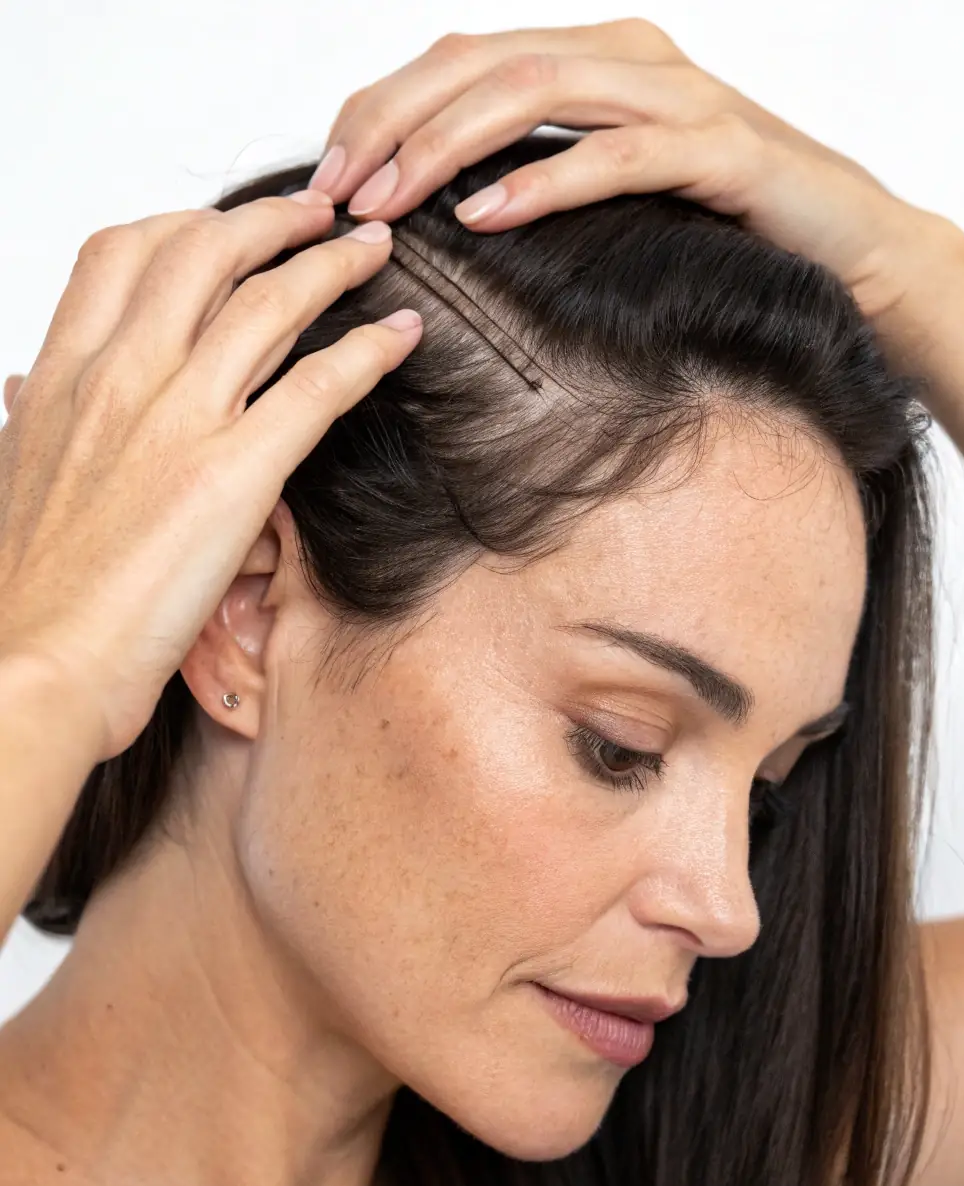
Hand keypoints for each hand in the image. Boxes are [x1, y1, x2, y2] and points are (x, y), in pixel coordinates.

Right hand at [0, 196, 421, 761]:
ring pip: (269, 303)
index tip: (231, 228)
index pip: (125, 255)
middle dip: (274, 221)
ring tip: (373, 253)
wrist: (34, 665)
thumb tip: (31, 390)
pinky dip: (370, 350)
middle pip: (205, 252)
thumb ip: (40, 420)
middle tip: (321, 219)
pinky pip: (318, 385)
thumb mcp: (18, 476)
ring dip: (333, 265)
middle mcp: (121, 377)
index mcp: (64, 375)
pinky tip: (402, 334)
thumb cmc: (30, 593)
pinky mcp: (235, 473)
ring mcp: (179, 420)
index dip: (190, 224)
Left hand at [312, 19, 960, 335]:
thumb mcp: (613, 192)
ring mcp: (677, 95)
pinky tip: (488, 217)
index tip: (326, 183)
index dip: (380, 114)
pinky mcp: (719, 148)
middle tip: (336, 199)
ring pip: (536, 94)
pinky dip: (545, 183)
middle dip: (393, 129)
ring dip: (447, 149)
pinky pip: (616, 156)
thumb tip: (443, 209)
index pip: (458, 62)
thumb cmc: (725, 227)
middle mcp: (629, 57)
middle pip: (480, 65)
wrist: (853, 245)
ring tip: (390, 206)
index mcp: (594, 58)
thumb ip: (541, 173)